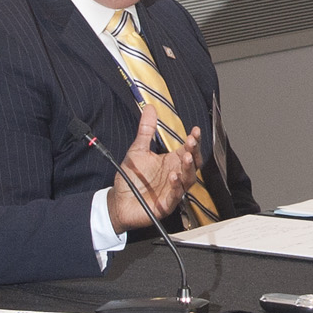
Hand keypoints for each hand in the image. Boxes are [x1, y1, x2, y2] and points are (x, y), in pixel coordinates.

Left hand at [106, 103, 200, 232]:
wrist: (118, 202)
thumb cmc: (130, 179)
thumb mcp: (138, 150)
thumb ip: (146, 130)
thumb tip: (149, 108)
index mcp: (171, 161)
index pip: (188, 149)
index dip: (193, 141)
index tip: (195, 130)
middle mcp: (175, 175)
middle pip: (193, 163)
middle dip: (194, 152)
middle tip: (191, 141)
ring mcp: (172, 190)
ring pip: (188, 179)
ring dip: (189, 168)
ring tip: (186, 157)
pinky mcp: (166, 204)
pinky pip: (176, 195)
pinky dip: (176, 186)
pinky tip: (173, 176)